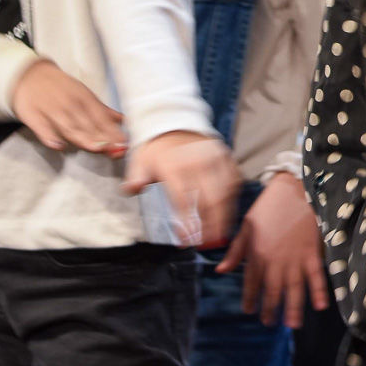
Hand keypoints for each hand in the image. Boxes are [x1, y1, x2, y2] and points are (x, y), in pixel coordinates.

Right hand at [11, 59, 126, 155]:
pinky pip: (42, 128)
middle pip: (87, 124)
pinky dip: (50, 137)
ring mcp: (50, 109)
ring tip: (96, 148)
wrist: (29, 75)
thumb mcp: (83, 94)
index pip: (101, 117)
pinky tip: (59, 145)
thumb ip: (102, 110)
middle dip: (102, 138)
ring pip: (68, 127)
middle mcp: (69, 104)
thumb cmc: (61, 88)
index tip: (124, 143)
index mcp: (84, 98)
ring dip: (83, 138)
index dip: (113, 131)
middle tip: (115, 150)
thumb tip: (123, 121)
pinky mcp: (32, 115)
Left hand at [124, 130, 239, 247]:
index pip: (183, 199)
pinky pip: (233, 182)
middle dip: (211, 225)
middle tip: (209, 242)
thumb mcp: (140, 160)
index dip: (187, 222)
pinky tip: (227, 213)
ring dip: (224, 216)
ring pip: (225, 192)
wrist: (174, 124)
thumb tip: (132, 189)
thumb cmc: (157, 150)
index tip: (187, 240)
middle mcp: (197, 161)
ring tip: (220, 233)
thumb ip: (135, 176)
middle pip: (210, 199)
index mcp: (174, 164)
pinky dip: (232, 200)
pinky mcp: (226, 157)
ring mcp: (215, 158)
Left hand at [218, 173, 327, 326]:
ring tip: (291, 325)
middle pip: (272, 291)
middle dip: (270, 309)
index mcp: (256, 255)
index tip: (249, 311)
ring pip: (293, 290)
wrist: (295, 190)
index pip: (251, 284)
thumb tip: (221, 271)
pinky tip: (319, 307)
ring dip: (292, 309)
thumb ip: (235, 252)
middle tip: (269, 323)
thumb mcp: (246, 227)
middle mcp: (274, 261)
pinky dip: (318, 292)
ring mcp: (294, 259)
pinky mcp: (311, 254)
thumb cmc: (268, 207)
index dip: (250, 299)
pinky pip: (315, 277)